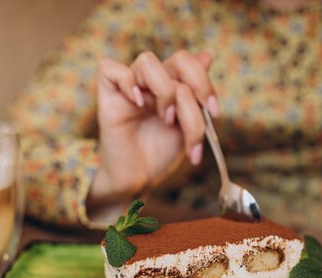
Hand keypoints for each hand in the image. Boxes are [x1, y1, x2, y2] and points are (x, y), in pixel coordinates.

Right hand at [88, 50, 217, 211]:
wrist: (138, 180)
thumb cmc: (160, 154)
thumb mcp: (188, 126)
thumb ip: (196, 94)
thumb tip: (210, 54)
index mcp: (172, 84)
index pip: (190, 63)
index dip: (206, 82)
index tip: (214, 112)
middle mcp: (151, 81)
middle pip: (178, 58)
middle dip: (197, 84)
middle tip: (202, 112)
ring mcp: (130, 87)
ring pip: (148, 61)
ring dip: (166, 92)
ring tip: (167, 120)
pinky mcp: (108, 95)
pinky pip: (109, 69)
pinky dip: (127, 82)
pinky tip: (138, 104)